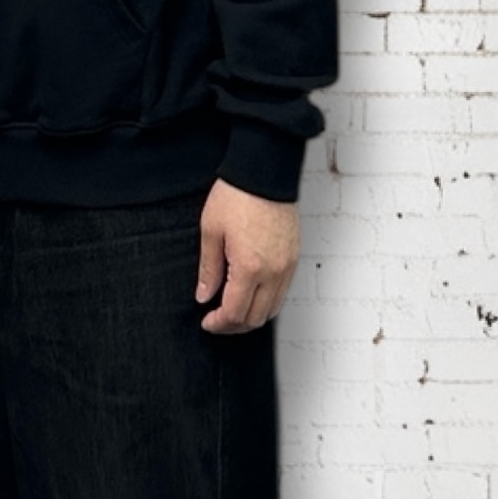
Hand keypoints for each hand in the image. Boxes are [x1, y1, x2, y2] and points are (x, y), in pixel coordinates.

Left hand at [196, 178, 298, 332]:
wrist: (264, 172)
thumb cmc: (236, 196)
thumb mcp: (211, 232)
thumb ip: (208, 270)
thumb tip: (204, 295)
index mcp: (249, 268)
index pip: (235, 313)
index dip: (219, 324)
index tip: (207, 321)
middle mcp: (273, 272)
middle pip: (256, 318)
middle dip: (234, 325)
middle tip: (216, 320)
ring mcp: (287, 266)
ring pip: (272, 309)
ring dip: (251, 315)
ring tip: (232, 309)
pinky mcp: (294, 257)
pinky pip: (282, 292)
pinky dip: (265, 301)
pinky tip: (249, 293)